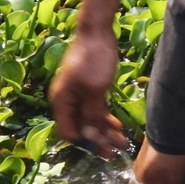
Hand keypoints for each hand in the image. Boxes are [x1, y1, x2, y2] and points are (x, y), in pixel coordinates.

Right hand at [50, 25, 128, 157]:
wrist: (97, 31)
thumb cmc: (93, 59)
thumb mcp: (94, 90)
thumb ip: (91, 114)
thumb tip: (90, 136)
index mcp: (62, 101)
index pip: (70, 132)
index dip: (86, 143)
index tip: (103, 152)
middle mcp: (67, 100)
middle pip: (82, 127)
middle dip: (99, 140)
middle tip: (116, 151)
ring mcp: (78, 93)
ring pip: (91, 119)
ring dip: (105, 130)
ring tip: (122, 141)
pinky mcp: (89, 87)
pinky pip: (96, 108)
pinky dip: (106, 117)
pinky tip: (118, 126)